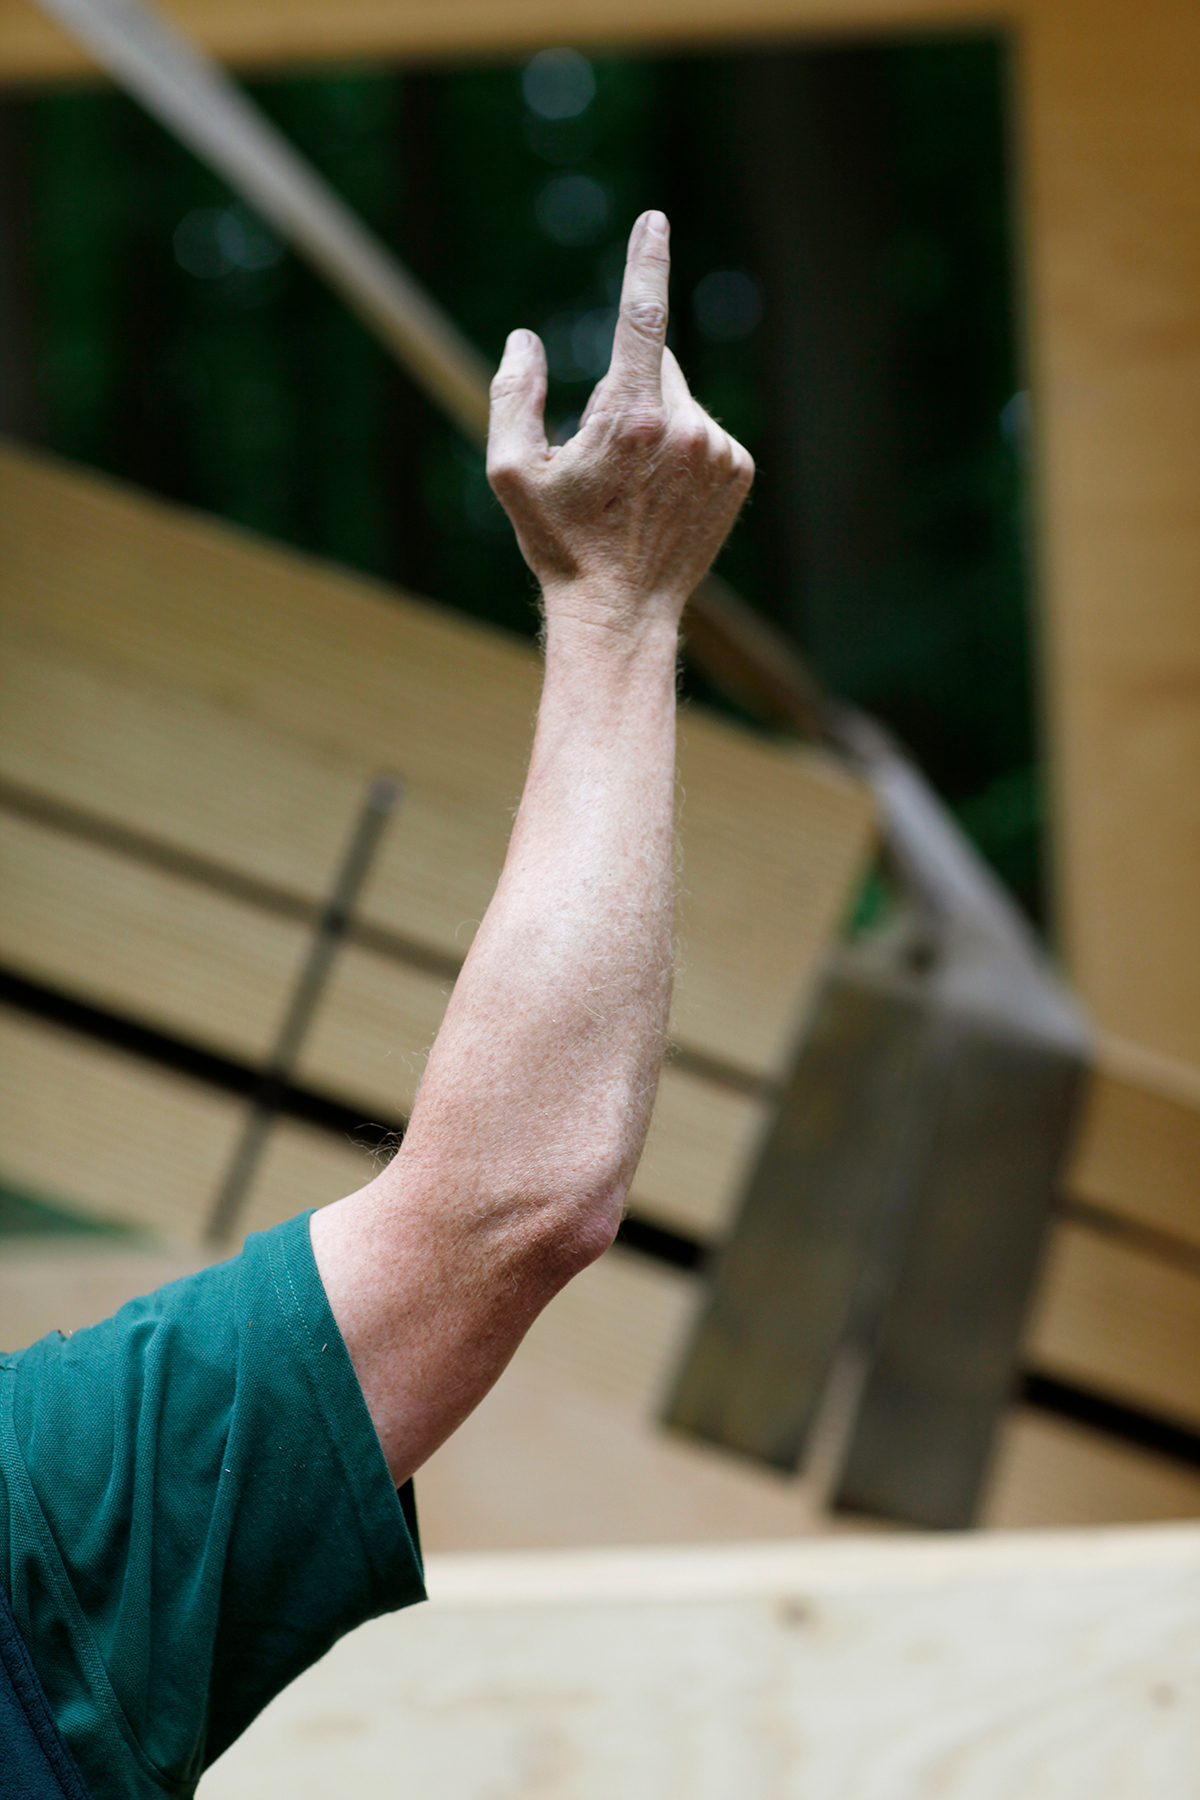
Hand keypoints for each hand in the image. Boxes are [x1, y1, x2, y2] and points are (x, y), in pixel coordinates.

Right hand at [486, 210, 754, 638]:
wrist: (622, 612)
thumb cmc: (559, 545)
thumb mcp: (510, 472)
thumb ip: (511, 394)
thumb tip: (524, 339)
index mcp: (630, 417)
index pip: (642, 319)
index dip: (646, 263)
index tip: (656, 220)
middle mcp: (685, 427)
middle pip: (655, 367)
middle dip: (627, 391)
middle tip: (602, 458)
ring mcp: (719, 450)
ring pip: (682, 402)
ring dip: (656, 424)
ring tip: (633, 488)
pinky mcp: (739, 472)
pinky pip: (706, 434)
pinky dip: (684, 450)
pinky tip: (662, 498)